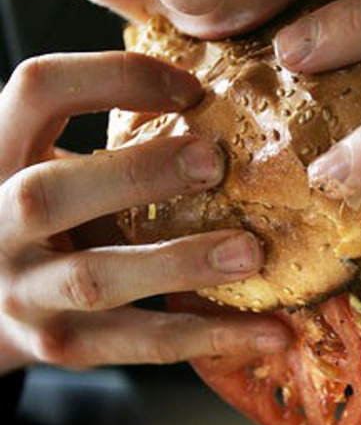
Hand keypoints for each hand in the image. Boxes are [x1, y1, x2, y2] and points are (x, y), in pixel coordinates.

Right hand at [0, 51, 288, 373]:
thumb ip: (111, 149)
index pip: (37, 91)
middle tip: (214, 162)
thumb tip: (236, 116)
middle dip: (134, 174)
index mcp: (0, 157)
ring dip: (178, 265)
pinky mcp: (62, 347)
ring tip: (251, 254)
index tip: (191, 89)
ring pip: (94, 280)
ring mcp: (24, 294)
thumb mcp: (55, 171)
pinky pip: (141, 343)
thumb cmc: (46, 224)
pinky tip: (269, 332)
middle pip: (47, 195)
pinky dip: (211, 336)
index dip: (110, 77)